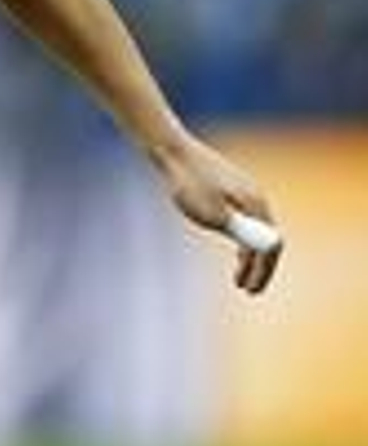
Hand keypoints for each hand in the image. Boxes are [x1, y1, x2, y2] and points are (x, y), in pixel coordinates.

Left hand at [156, 135, 283, 295]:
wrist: (174, 154)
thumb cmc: (190, 184)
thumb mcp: (212, 214)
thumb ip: (238, 231)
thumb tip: (260, 250)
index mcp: (255, 204)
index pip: (271, 245)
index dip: (263, 271)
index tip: (251, 291)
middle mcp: (256, 198)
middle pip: (267, 239)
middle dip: (259, 268)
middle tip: (248, 291)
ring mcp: (245, 194)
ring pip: (256, 233)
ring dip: (249, 258)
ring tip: (238, 280)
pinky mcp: (232, 192)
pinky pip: (246, 223)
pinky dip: (242, 243)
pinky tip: (235, 255)